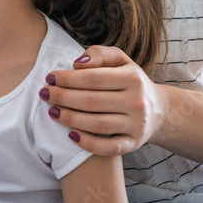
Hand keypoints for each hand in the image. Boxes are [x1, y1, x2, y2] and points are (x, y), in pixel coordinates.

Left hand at [40, 45, 166, 155]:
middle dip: (63, 97)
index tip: (49, 78)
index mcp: (132, 78)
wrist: (158, 110)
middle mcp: (137, 102)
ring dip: (70, 119)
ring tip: (51, 111)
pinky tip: (70, 135)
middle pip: (92, 101)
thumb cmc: (129, 81)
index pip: (93, 78)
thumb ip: (99, 54)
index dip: (68, 78)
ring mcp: (136, 125)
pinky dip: (88, 143)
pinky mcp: (133, 143)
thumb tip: (77, 63)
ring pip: (98, 124)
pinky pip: (109, 148)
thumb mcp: (120, 60)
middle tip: (44, 94)